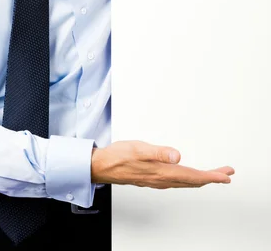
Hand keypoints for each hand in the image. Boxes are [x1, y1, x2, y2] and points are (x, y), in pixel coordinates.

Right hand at [91, 140, 234, 187]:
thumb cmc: (118, 156)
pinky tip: (189, 176)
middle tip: (227, 173)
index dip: (212, 176)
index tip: (226, 175)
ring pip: (187, 182)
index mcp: (162, 172)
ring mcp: (158, 180)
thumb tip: (177, 156)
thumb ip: (158, 152)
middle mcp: (163, 179)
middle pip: (193, 181)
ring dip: (202, 179)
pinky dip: (190, 179)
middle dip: (212, 178)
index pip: (193, 176)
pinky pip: (178, 182)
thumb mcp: (138, 148)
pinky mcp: (154, 178)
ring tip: (214, 175)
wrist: (103, 166)